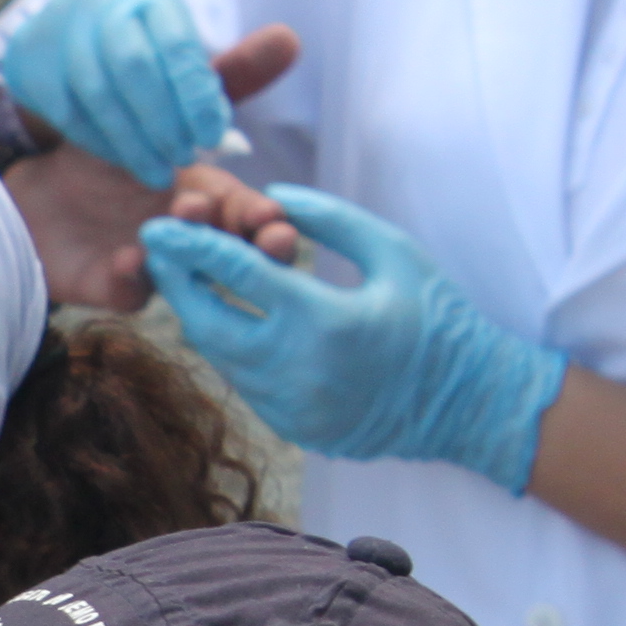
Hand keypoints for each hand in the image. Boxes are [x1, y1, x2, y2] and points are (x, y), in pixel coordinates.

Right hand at [0, 0, 237, 182]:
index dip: (195, 93)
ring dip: (132, 138)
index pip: (175, 43)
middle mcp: (103, 5)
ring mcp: (64, 35)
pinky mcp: (35, 67)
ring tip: (159, 171)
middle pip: (134, 66)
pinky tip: (124, 158)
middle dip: (163, 118)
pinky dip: (100, 140)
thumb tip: (289, 44)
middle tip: (185, 156)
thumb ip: (231, 64)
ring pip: (99, 91)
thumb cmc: (139, 48)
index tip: (214, 134)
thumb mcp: (181, 50)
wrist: (57, 32)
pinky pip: (69, 111)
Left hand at [0, 26, 304, 311]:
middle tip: (259, 233)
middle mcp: (193, 242)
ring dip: (195, 255)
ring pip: (189, 277)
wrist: (40, 193)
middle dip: (250, 248)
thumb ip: (221, 81)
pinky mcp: (112, 284)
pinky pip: (129, 292)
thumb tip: (286, 36)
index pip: (252, 215)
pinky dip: (132, 279)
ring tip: (186, 219)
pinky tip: (129, 258)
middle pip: (234, 257)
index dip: (269, 219)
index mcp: (212, 199)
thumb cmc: (113, 155)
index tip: (278, 214)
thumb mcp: (162, 109)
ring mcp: (156, 267)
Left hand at [139, 184, 566, 491]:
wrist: (468, 405)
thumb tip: (271, 197)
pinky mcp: (292, 428)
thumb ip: (330, 219)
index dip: (190, 247)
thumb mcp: (394, 251)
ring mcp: (291, 407)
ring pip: (219, 357)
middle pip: (206, 324)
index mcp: (324, 321)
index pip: (236, 276)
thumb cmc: (439, 317)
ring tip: (189, 279)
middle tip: (157, 251)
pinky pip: (242, 381)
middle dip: (175, 284)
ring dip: (199, 316)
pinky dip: (231, 348)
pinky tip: (229, 319)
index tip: (158, 225)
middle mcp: (297, 370)